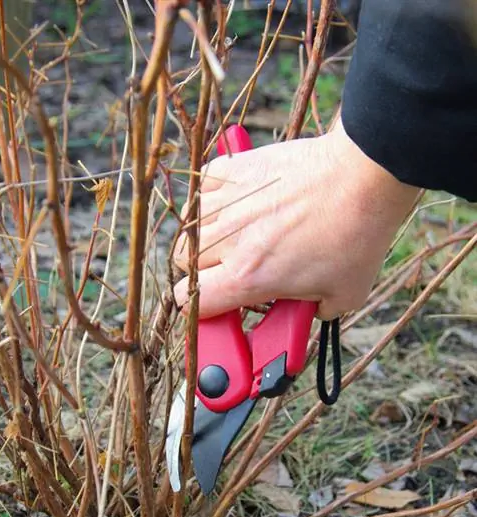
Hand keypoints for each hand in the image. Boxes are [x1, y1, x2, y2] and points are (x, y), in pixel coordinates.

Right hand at [174, 118, 417, 319]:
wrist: (365, 176)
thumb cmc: (357, 235)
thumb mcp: (344, 295)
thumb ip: (314, 312)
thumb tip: (306, 310)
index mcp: (249, 276)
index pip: (192, 302)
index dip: (200, 310)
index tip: (216, 308)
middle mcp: (230, 239)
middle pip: (185, 264)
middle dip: (202, 273)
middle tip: (228, 272)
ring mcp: (230, 200)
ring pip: (190, 225)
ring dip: (205, 236)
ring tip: (231, 239)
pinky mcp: (240, 169)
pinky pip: (206, 183)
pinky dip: (212, 195)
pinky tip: (233, 203)